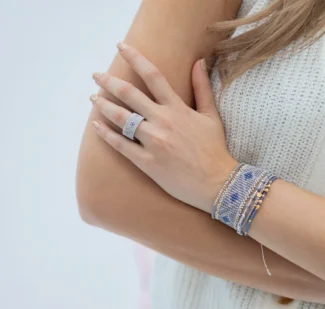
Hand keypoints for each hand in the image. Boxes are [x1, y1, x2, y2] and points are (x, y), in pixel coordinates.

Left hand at [90, 42, 238, 212]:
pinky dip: (106, 134)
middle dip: (109, 81)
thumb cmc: (214, 149)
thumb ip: (202, 88)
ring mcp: (152, 142)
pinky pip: (121, 145)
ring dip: (103, 104)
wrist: (216, 182)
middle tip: (96, 76)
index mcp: (177, 108)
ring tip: (92, 97)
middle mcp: (162, 121)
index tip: (121, 47)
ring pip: (121, 118)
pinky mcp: (146, 162)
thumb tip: (199, 62)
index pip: (152, 75)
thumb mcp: (211, 116)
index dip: (135, 58)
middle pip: (129, 94)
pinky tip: (96, 125)